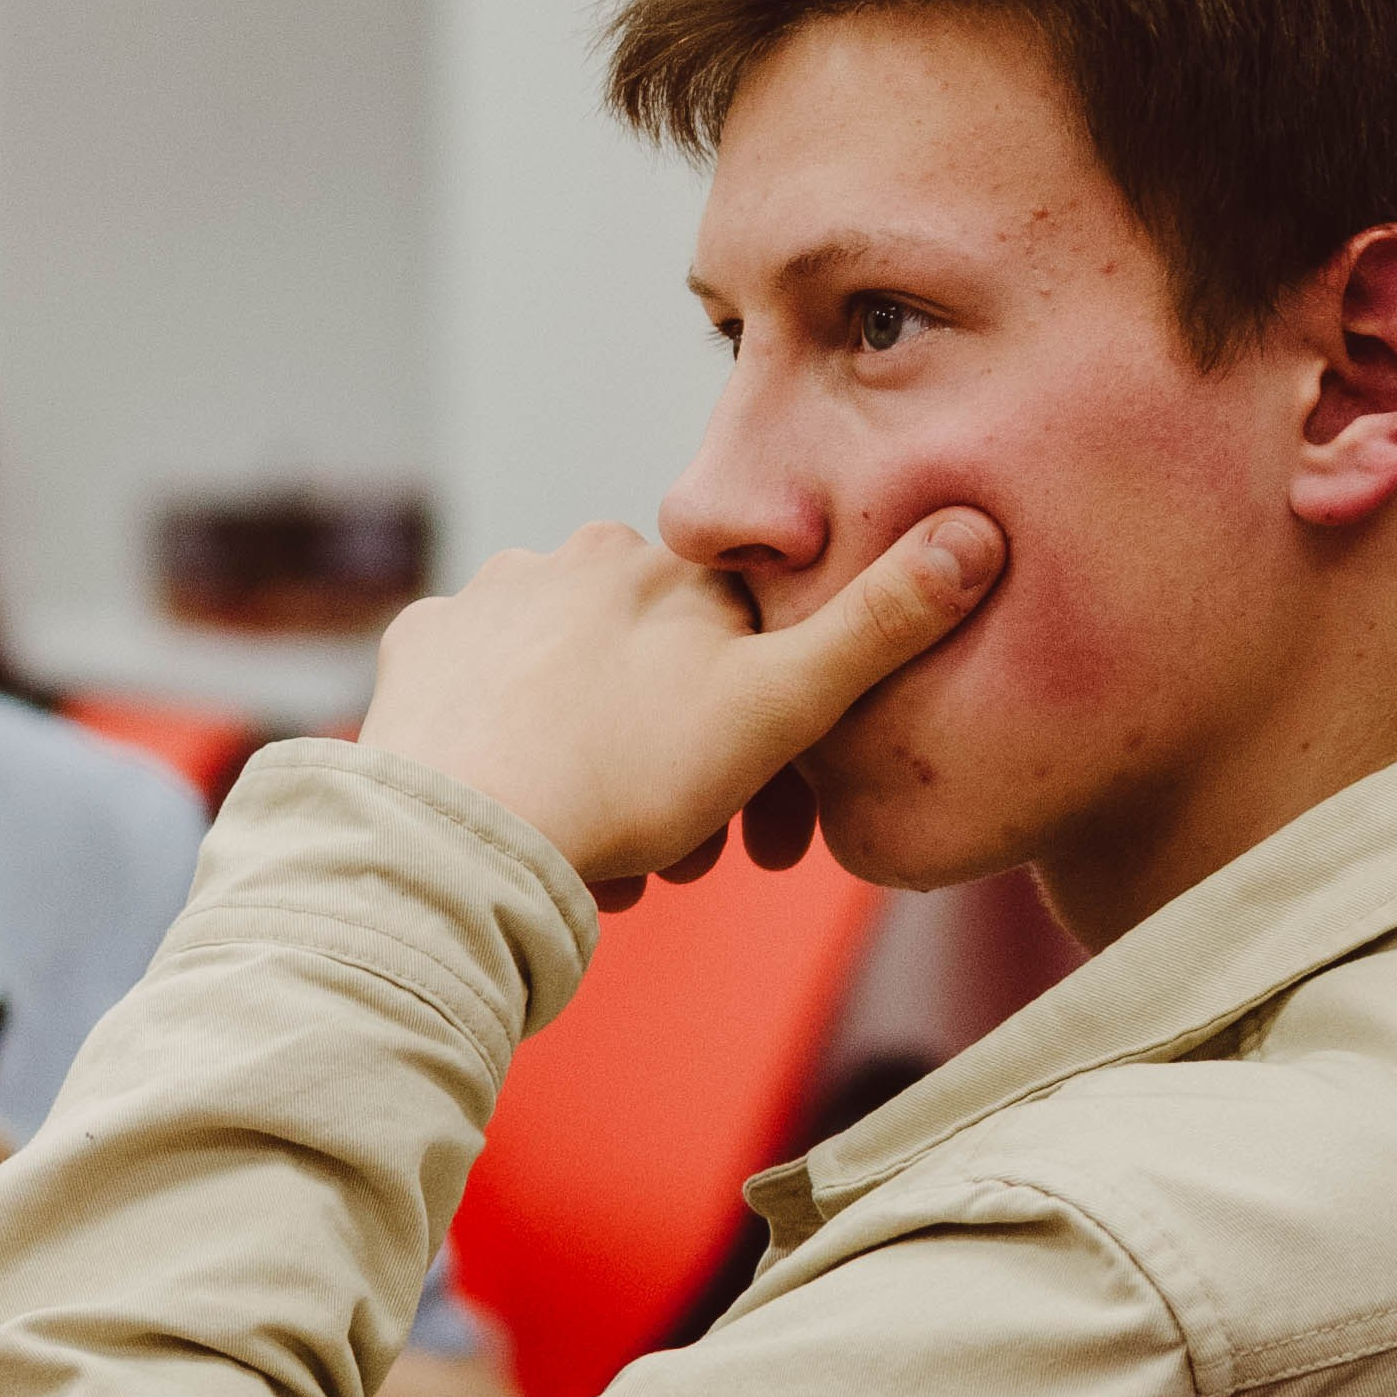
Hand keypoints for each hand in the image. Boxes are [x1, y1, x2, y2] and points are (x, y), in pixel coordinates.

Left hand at [362, 511, 1003, 907]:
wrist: (462, 838)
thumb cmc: (630, 778)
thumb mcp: (781, 706)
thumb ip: (880, 625)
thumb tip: (974, 533)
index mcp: (667, 565)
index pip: (741, 635)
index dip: (765, 726)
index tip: (763, 822)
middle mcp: (572, 555)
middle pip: (658, 668)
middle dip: (684, 767)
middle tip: (682, 861)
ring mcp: (486, 601)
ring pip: (577, 691)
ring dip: (606, 775)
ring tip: (608, 863)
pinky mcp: (421, 652)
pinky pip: (491, 703)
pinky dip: (520, 759)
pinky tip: (529, 820)